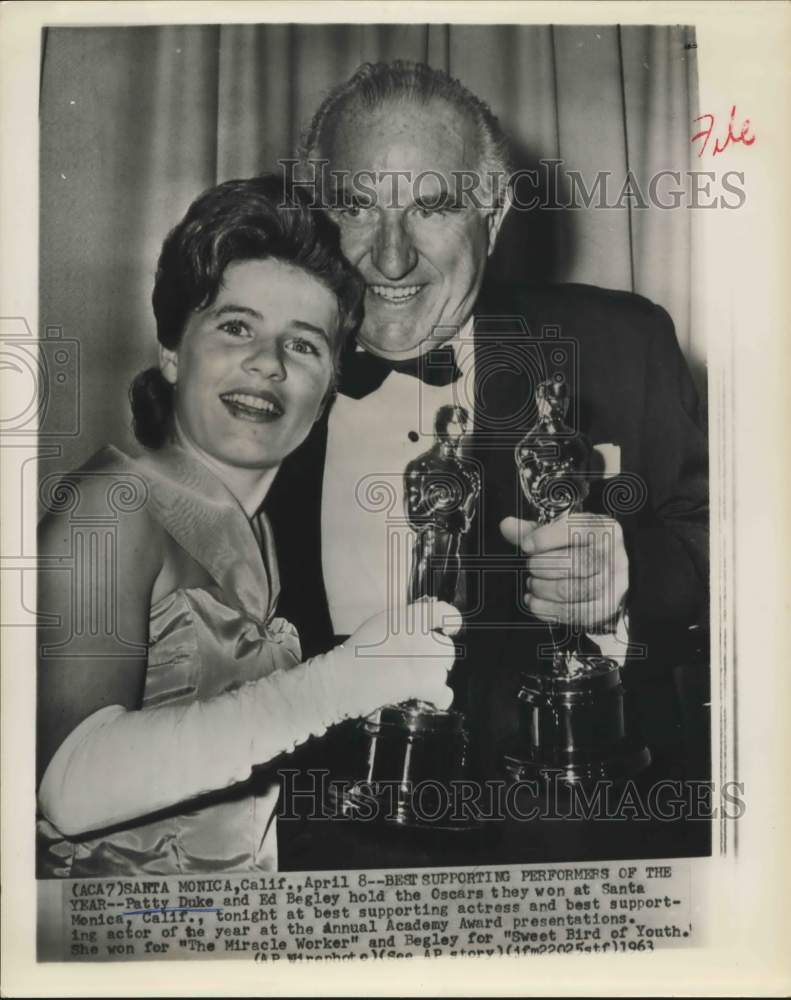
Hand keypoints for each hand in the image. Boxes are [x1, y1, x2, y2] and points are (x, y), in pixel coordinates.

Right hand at [343, 598, 461, 711]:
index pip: (445, 613)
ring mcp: (428, 661)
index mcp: (412, 617)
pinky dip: (439, 697)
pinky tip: (430, 698)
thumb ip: (404, 623)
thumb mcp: (381, 623)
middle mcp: (425, 636)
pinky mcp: (427, 684)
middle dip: (437, 656)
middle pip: (447, 648)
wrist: (346, 677)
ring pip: (444, 670)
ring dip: (434, 676)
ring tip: (415, 681)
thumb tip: (420, 629)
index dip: (451, 621)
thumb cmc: (357, 651)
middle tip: (419, 663)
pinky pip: (445, 693)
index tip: (449, 629)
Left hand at [500, 514, 627, 629]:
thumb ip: (533, 530)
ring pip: (570, 590)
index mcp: (603, 529)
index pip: (575, 531)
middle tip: (531, 567)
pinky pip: (571, 613)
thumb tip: (506, 525)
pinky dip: (546, 609)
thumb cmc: (581, 547)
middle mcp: (612, 555)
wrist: (608, 572)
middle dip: (541, 566)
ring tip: (533, 584)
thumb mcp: (561, 532)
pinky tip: (535, 601)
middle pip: (573, 564)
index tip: (527, 545)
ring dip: (542, 588)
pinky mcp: (603, 608)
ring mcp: (611, 584)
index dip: (545, 539)